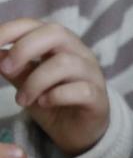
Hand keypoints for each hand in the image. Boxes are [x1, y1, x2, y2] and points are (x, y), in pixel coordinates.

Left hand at [0, 18, 108, 157]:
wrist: (78, 131)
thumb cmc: (50, 101)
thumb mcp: (25, 83)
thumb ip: (12, 68)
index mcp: (57, 44)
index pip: (33, 26)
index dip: (9, 31)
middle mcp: (78, 52)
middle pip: (56, 33)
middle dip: (24, 49)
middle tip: (5, 70)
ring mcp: (91, 73)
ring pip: (66, 63)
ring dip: (36, 82)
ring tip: (22, 100)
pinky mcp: (98, 97)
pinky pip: (80, 90)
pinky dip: (57, 96)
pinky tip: (44, 104)